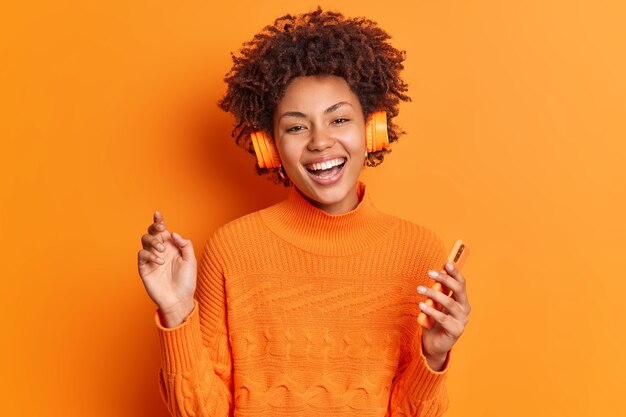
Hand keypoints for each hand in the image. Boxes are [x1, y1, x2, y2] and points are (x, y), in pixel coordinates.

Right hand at [137, 210, 196, 326]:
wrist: (179, 299)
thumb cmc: (186, 281)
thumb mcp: (191, 260)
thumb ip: (185, 244)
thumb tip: (173, 233)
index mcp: (171, 246)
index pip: (163, 230)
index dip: (159, 221)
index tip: (158, 213)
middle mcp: (160, 250)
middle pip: (152, 232)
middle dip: (155, 227)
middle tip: (161, 229)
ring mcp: (151, 258)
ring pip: (145, 240)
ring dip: (153, 241)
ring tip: (162, 250)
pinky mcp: (144, 268)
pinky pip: (142, 255)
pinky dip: (150, 254)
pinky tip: (159, 261)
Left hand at [417, 262, 470, 366]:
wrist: (433, 344)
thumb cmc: (433, 321)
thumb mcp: (435, 304)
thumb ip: (438, 293)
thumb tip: (436, 276)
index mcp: (461, 301)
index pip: (461, 283)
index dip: (455, 273)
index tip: (446, 263)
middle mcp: (464, 309)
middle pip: (459, 290)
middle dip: (445, 279)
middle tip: (430, 273)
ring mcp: (462, 320)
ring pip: (449, 303)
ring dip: (433, 294)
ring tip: (419, 289)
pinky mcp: (456, 331)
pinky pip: (442, 318)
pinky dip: (431, 311)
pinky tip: (421, 305)